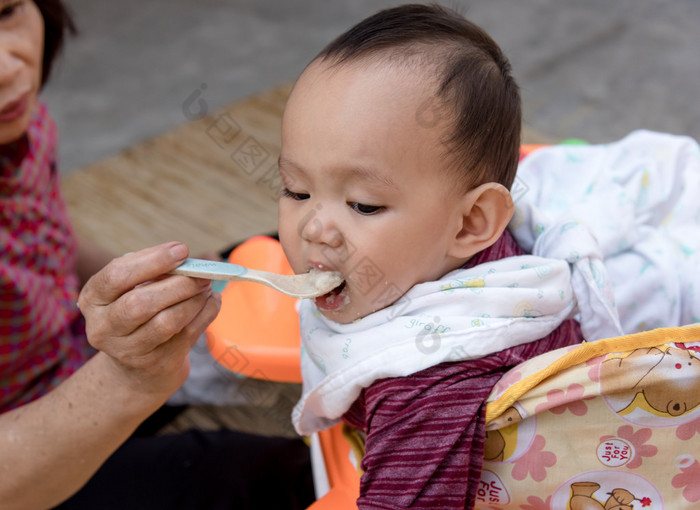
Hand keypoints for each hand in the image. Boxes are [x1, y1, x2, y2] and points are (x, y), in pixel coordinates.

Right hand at [77, 242, 220, 396]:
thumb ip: (153, 271)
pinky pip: (187, 335)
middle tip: (201, 273)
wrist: (137, 363)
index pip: (117, 276)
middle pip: (141, 303)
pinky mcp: (156, 363)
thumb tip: (184, 257)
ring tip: (206, 286)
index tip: (181, 250)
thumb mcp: (133, 287)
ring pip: (166, 322)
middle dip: (178, 284)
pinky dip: (206, 313)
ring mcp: (128, 350)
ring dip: (194, 300)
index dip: (153, 261)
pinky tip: (211, 301)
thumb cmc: (137, 310)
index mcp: (93, 299)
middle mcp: (103, 328)